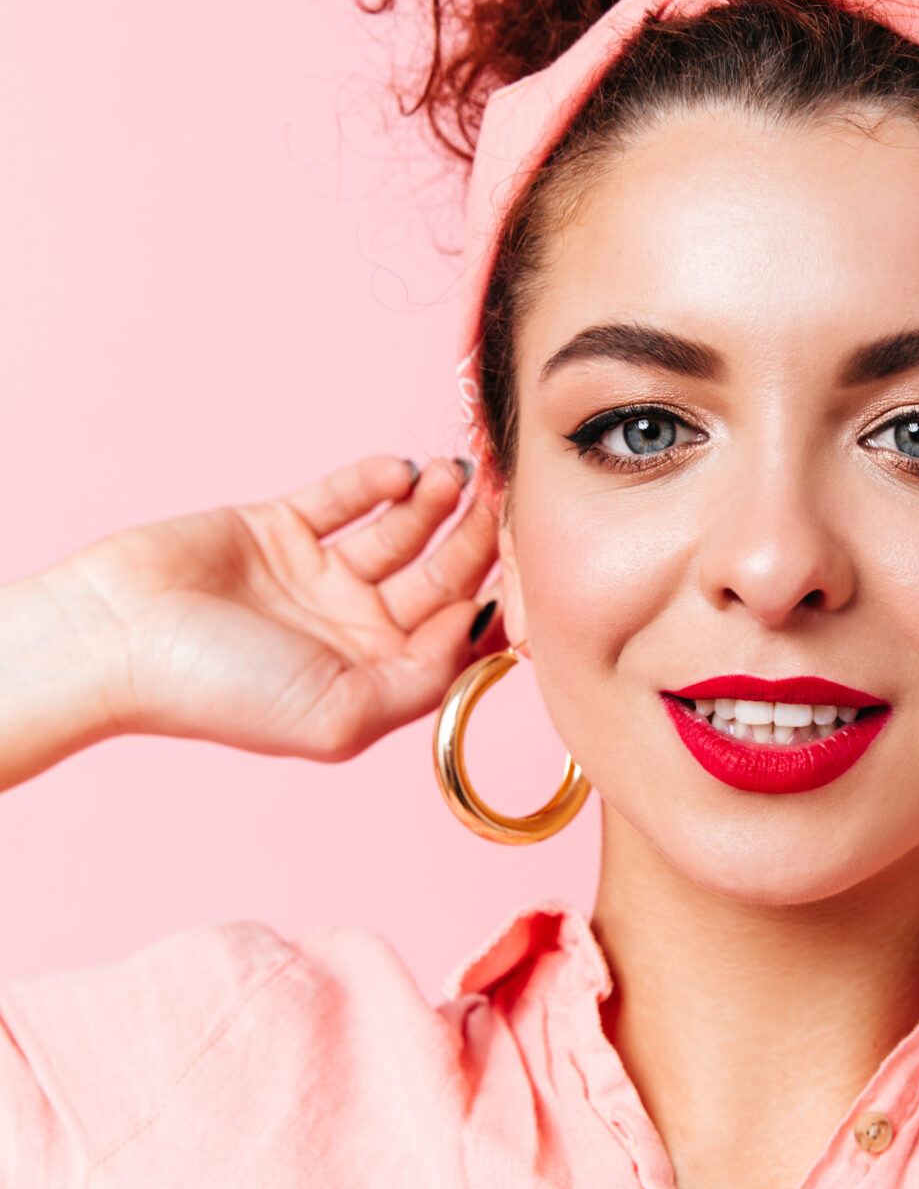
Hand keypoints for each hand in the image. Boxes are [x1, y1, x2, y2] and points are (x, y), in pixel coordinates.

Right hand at [46, 456, 498, 763]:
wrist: (115, 640)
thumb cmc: (217, 692)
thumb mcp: (339, 716)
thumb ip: (422, 681)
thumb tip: (483, 631)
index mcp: (373, 679)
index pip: (458, 634)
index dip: (499, 595)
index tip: (532, 555)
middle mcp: (352, 629)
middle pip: (440, 576)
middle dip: (478, 538)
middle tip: (504, 495)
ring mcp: (317, 576)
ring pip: (401, 531)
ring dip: (435, 503)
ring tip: (456, 474)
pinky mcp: (279, 528)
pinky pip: (345, 497)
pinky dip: (377, 480)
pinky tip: (401, 472)